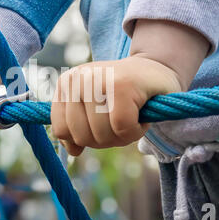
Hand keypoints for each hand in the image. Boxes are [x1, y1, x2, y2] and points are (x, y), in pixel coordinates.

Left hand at [51, 57, 181, 155]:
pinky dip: (136, 132)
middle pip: (82, 136)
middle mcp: (78, 78)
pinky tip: (141, 117)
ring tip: (131, 116)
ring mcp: (98, 79)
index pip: (61, 130)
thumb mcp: (91, 109)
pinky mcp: (123, 85)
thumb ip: (75, 127)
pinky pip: (123, 128)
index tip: (102, 123)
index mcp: (66, 84)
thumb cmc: (124, 94)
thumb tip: (73, 150)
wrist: (157, 69)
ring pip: (101, 134)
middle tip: (121, 121)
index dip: (84, 138)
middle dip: (105, 139)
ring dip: (122, 136)